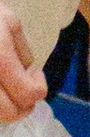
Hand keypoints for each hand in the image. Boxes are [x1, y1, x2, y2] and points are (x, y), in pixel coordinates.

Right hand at [0, 2, 39, 125]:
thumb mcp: (9, 22)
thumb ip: (22, 49)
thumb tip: (28, 71)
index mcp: (0, 62)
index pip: (27, 93)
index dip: (39, 88)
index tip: (36, 74)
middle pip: (10, 113)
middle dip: (24, 105)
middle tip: (25, 88)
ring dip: (6, 109)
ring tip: (8, 88)